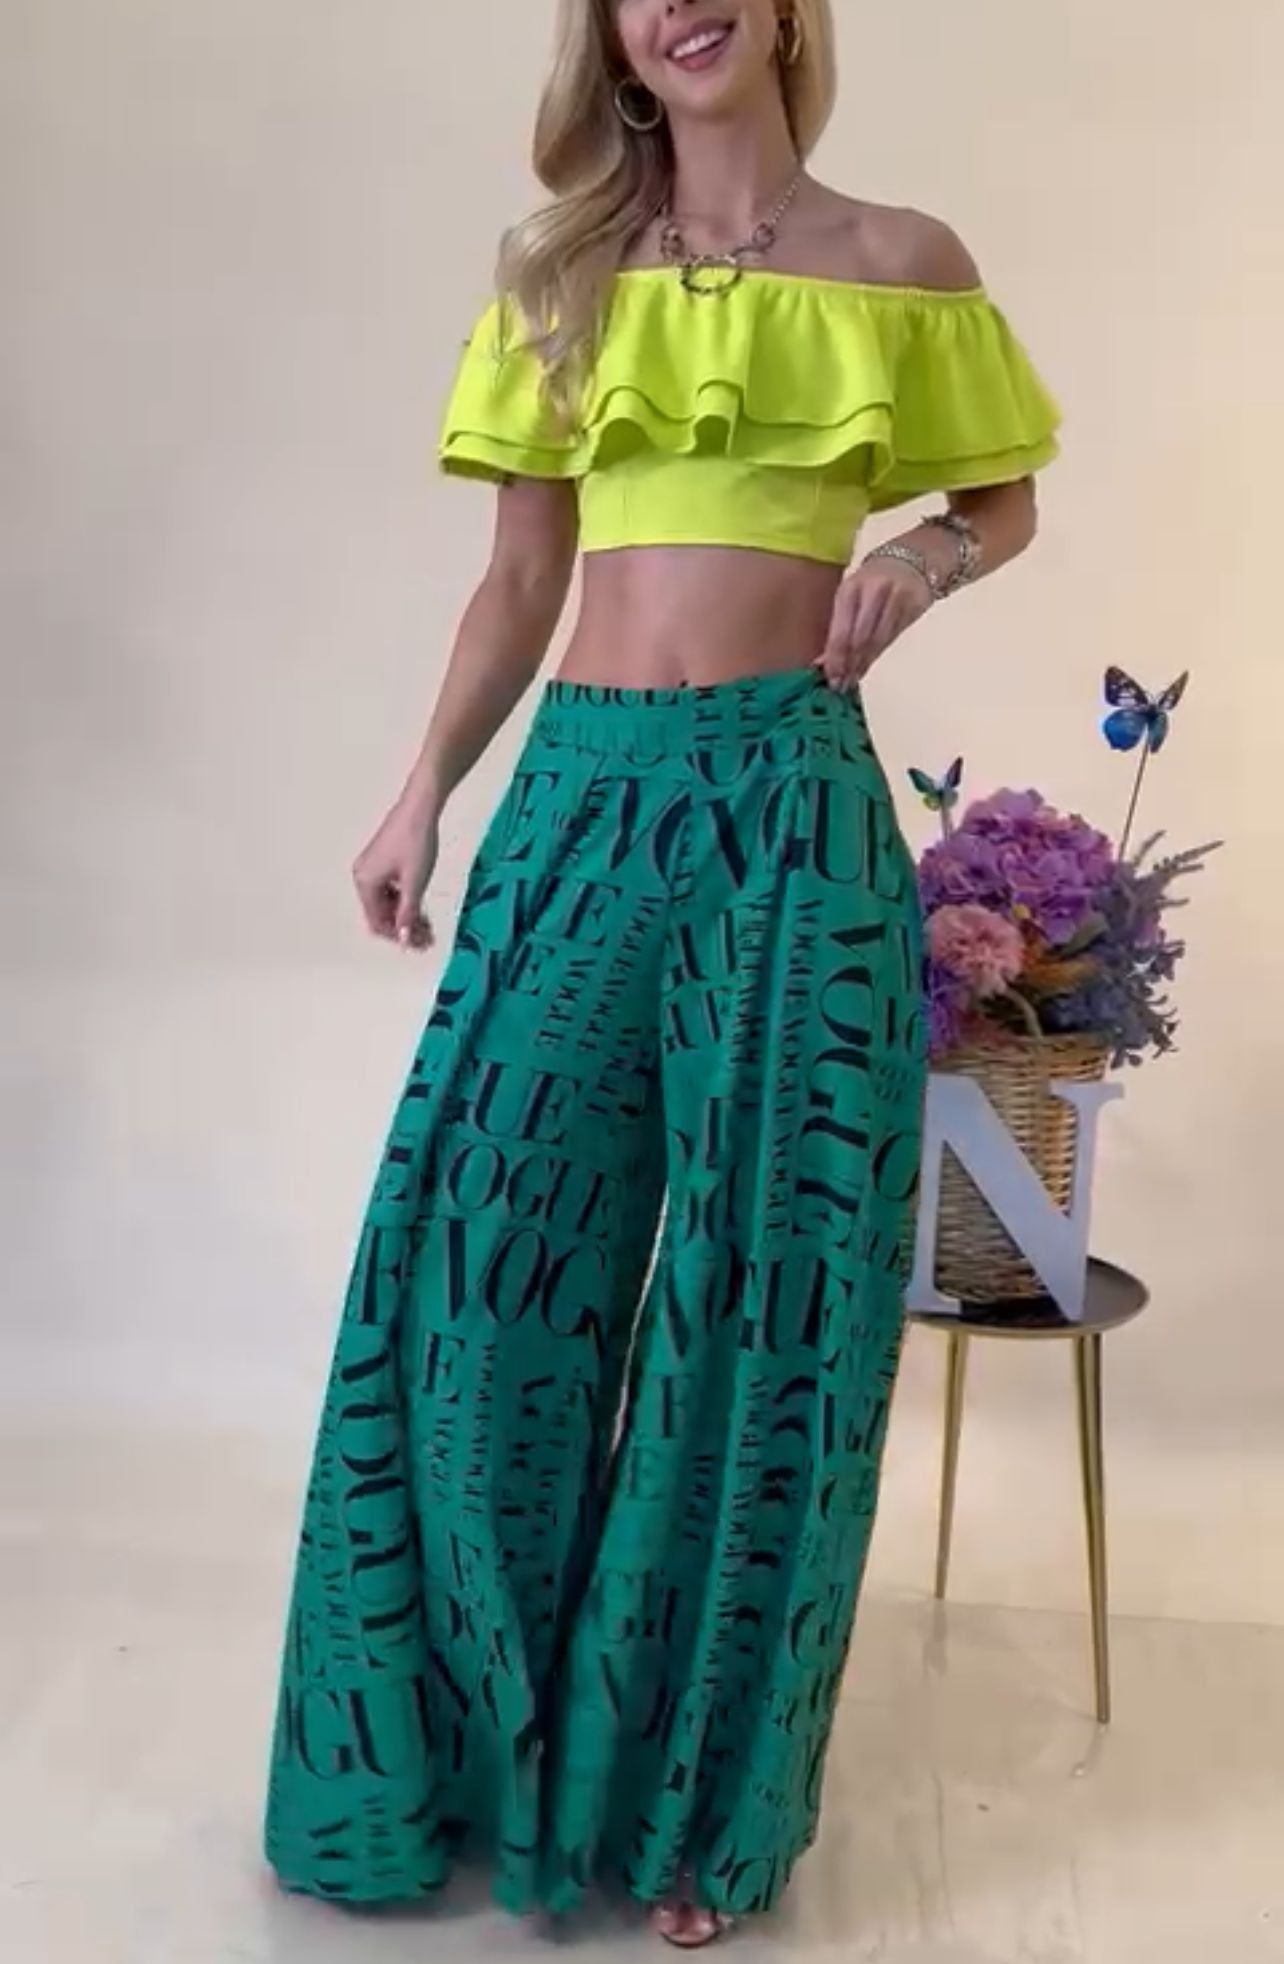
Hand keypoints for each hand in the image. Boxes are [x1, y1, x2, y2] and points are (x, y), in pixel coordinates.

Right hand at [352, 798, 438, 950]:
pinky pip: (391, 890)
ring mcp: (373, 868)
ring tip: (426, 926)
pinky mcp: (384, 861)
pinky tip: (420, 907)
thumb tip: (403, 939)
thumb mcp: (414, 883)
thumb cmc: (415, 840)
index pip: (376, 922)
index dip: (396, 936)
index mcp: (365, 882)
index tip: (416, 945)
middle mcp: (364, 876)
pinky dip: (405, 901)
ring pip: (387, 903)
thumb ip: (408, 913)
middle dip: (402, 928)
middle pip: (380, 914)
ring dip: (405, 916)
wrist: (420, 808)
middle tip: (425, 938)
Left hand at [815, 556, 933, 694]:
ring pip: (877, 641)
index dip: (835, 658)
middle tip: (840, 686)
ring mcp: (896, 599)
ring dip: (863, 664)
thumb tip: (824, 659)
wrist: (918, 554)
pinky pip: (892, 637)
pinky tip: (867, 666)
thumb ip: (842, 623)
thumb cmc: (877, 577)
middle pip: (859, 639)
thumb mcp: (855, 591)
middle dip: (848, 665)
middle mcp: (873, 592)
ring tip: (852, 681)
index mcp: (851, 588)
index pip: (841, 630)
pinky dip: (877, 654)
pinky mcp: (913, 608)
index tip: (829, 678)